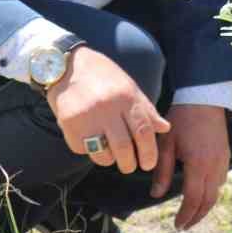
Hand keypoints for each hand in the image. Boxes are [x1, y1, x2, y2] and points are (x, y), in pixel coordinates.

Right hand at [45, 47, 170, 174]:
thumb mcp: (129, 86)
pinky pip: (83, 149)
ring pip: (103, 154)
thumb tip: (164, 128)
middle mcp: (107, 108)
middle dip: (129, 164)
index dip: (149, 152)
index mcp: (126, 97)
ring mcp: (86, 117)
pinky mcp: (68, 124)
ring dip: (109, 160)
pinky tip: (91, 141)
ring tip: (111, 155)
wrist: (66, 65)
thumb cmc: (103, 76)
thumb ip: (146, 109)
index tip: (148, 164)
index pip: (143, 131)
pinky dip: (89, 151)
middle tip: (129, 167)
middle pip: (123, 148)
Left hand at [150, 103, 230, 229]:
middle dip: (197, 216)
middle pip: (208, 201)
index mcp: (198, 164)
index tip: (177, 225)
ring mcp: (222, 161)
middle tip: (185, 226)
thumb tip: (156, 195)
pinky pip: (221, 180)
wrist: (204, 99)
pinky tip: (203, 193)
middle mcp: (214, 166)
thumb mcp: (166, 144)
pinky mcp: (226, 155)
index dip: (186, 214)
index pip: (193, 198)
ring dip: (205, 206)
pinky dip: (212, 192)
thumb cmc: (181, 120)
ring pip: (217, 192)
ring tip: (192, 213)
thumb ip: (162, 170)